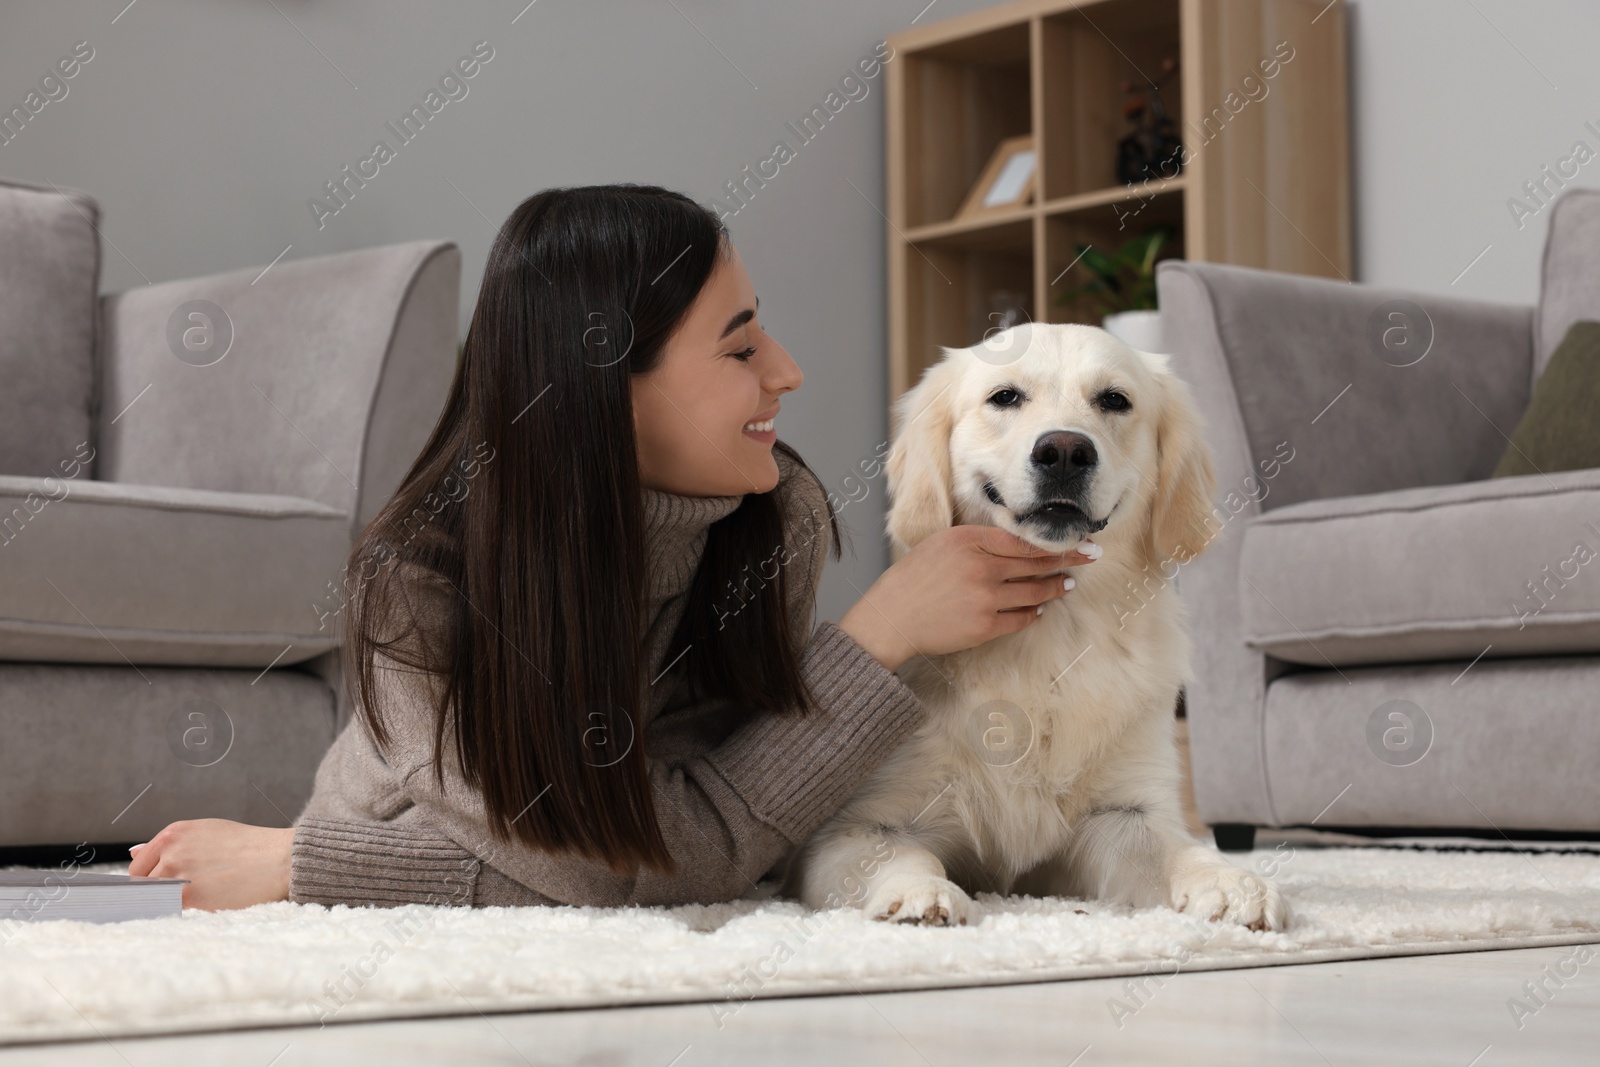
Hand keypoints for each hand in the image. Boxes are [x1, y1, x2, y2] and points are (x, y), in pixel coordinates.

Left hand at [126, 819, 295, 910]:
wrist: (281, 859)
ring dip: (170, 903)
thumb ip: (172, 844)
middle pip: (142, 884)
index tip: (171, 884)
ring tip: (200, 898)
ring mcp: (178, 875)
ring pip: (155, 899)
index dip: (152, 877)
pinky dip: (181, 913)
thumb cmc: (249, 846)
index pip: (139, 865)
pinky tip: (203, 906)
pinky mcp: (190, 898)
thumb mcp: (208, 831)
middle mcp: (171, 851)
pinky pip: (170, 911)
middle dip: (159, 891)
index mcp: (174, 833)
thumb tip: (134, 853)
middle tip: (190, 892)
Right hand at [839, 525, 1099, 671]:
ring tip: (1068, 584)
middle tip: (1091, 557)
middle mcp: (980, 567)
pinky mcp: (985, 627)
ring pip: (1034, 592)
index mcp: (968, 541)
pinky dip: (1033, 613)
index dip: (1055, 542)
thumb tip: (1017, 544)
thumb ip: (977, 541)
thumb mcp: (941, 544)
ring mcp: (984, 599)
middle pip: (1035, 563)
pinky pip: (1021, 619)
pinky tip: (1040, 608)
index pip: (1022, 540)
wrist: (891, 618)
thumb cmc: (912, 579)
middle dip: (1069, 560)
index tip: (1080, 540)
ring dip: (1055, 588)